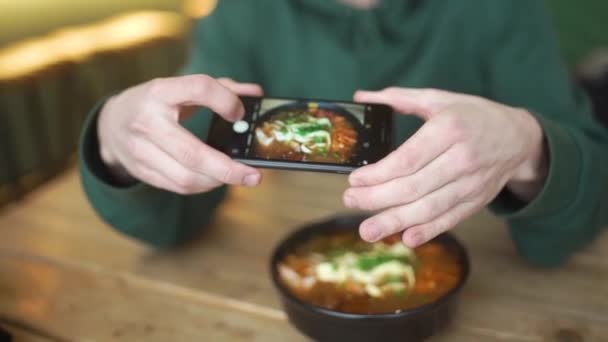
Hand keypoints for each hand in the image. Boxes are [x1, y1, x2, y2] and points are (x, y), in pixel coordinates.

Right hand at [97, 75, 262, 193]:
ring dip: (217, 181)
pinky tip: (216, 180)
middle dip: (228, 168)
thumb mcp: (181, 88)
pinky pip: (178, 187)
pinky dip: (203, 186)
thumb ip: (220, 89)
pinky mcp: (141, 172)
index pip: (198, 88)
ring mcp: (140, 150)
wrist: (110, 123)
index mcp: (160, 92)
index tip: (239, 114)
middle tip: (254, 176)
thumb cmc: (156, 102)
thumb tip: (255, 93)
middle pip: (192, 153)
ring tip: (237, 177)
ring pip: (185, 177)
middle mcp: (147, 121)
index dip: (225, 101)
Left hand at [344, 88, 547, 246]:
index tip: (354, 180)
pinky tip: (406, 238)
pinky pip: (450, 219)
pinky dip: (428, 231)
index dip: (378, 174)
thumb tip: (362, 95)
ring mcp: (471, 184)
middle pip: (414, 186)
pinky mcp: (476, 202)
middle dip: (378, 198)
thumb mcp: (440, 99)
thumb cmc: (473, 115)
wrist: (519, 138)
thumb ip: (400, 98)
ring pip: (429, 208)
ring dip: (396, 222)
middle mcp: (462, 158)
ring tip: (368, 230)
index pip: (408, 158)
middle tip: (349, 201)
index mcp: (450, 128)